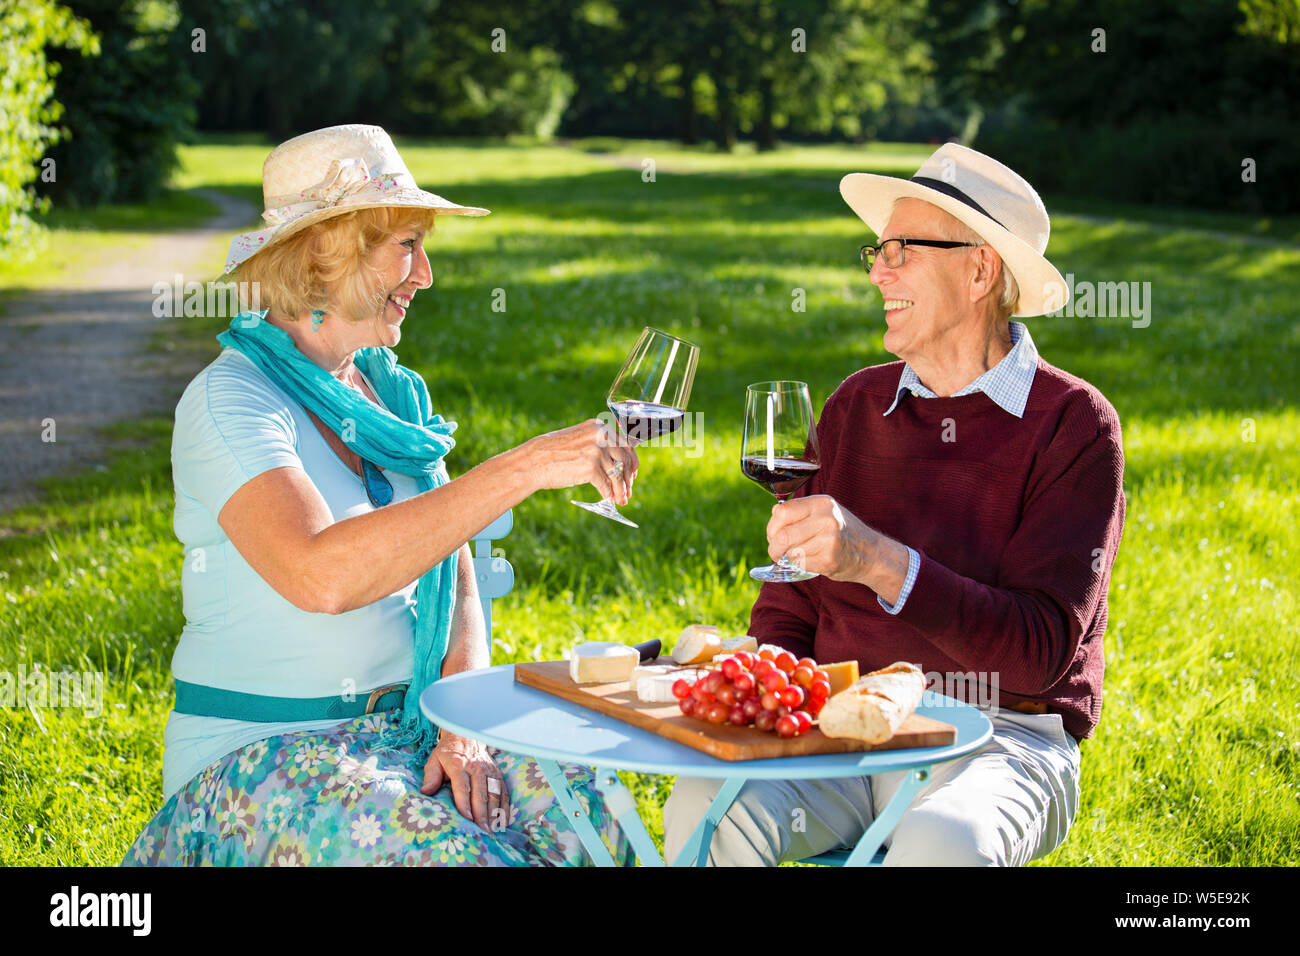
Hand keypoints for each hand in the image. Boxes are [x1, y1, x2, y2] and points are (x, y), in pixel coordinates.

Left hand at [420, 732, 510, 831]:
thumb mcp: (435, 760)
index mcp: (459, 765)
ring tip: (492, 829)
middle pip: (481, 793)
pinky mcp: (498, 775)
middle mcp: (477, 768)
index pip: (462, 787)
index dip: (465, 804)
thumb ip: (431, 776)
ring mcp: (490, 771)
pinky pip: (503, 792)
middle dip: (482, 814)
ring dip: (494, 813)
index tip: (467, 819)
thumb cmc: (448, 753)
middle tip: (482, 831)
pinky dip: (505, 807)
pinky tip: (503, 821)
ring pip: (494, 794)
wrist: (467, 736)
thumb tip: (426, 791)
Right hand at [521, 419, 638, 504]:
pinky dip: (609, 494)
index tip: (633, 474)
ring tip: (622, 500)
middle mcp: (601, 436)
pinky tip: (609, 499)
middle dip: (629, 478)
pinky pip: (606, 485)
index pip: (626, 444)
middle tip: (628, 490)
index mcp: (599, 427)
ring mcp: (596, 452)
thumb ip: (599, 443)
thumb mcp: (580, 439)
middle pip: (625, 460)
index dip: (632, 462)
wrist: (533, 461)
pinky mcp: (590, 468)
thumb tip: (620, 461)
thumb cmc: (554, 452)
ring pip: (617, 475)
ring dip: (621, 490)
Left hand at [765, 494, 878, 583]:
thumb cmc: (842, 533)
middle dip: (774, 548)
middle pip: (783, 535)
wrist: (871, 554)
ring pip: (790, 552)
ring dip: (788, 558)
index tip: (773, 535)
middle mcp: (826, 518)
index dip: (772, 527)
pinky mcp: (829, 559)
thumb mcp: (824, 512)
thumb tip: (774, 515)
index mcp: (821, 503)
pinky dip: (800, 565)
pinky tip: (813, 561)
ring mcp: (829, 539)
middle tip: (777, 552)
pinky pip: (800, 564)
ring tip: (800, 555)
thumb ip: (800, 511)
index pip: (782, 512)